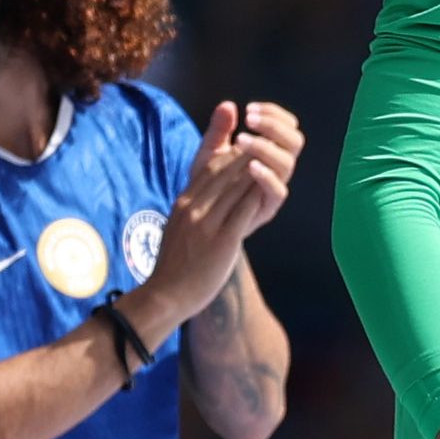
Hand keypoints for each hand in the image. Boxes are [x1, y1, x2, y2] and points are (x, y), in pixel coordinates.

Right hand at [137, 101, 298, 330]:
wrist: (166, 294)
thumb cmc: (175, 264)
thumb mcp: (178, 226)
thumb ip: (191, 206)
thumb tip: (203, 195)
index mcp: (184, 202)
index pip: (209, 169)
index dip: (230, 155)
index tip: (247, 148)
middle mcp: (193, 208)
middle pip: (224, 172)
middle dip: (246, 157)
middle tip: (266, 144)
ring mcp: (206, 223)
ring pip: (235, 187)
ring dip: (255, 171)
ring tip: (272, 159)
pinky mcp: (221, 240)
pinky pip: (243, 211)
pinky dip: (256, 196)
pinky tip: (269, 187)